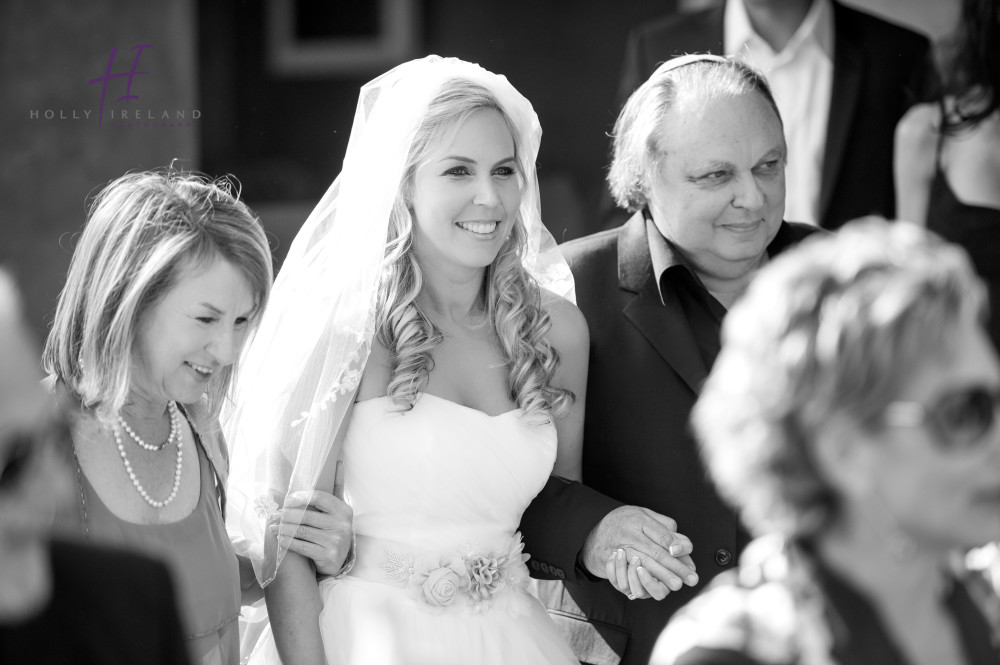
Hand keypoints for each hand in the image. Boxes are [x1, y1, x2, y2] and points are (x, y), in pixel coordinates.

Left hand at [270, 460, 352, 576]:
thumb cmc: (334, 528)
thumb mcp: (338, 509)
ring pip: (302, 531)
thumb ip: (337, 487)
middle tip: (274, 514)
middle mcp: (342, 525)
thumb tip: (338, 462)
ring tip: (273, 526)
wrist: (340, 559)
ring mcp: (336, 541)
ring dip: (283, 528)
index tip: (287, 500)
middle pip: (307, 516)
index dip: (301, 497)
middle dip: (287, 515)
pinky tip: (279, 538)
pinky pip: (302, 547)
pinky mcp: (327, 556)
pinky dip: (288, 542)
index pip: (320, 498)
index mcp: (344, 510)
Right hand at [583, 505, 697, 599]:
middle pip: (656, 552)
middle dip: (675, 567)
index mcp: (639, 519)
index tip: (684, 553)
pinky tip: (654, 583)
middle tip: (690, 578)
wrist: (592, 531)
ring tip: (676, 585)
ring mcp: (620, 548)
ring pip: (644, 564)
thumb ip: (664, 526)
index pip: (661, 534)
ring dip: (662, 576)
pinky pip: (628, 573)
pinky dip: (641, 580)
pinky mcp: (612, 562)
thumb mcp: (643, 514)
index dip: (674, 544)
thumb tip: (682, 544)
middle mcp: (629, 533)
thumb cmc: (625, 522)